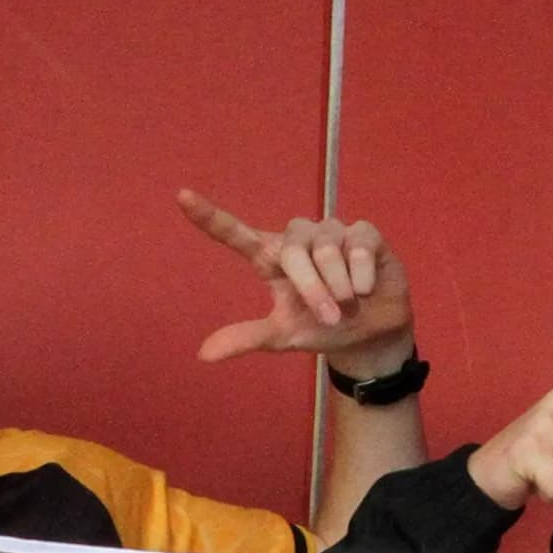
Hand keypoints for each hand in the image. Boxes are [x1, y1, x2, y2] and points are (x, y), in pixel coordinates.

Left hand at [180, 190, 414, 377]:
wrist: (370, 337)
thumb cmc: (322, 328)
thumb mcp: (282, 336)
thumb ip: (246, 338)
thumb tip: (203, 355)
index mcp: (271, 259)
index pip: (235, 234)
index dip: (210, 216)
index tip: (182, 197)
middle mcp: (298, 239)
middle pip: (293, 251)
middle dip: (312, 288)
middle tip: (328, 315)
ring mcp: (331, 232)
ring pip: (327, 248)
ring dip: (339, 285)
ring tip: (350, 302)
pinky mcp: (364, 233)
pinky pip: (358, 244)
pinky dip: (362, 272)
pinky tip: (366, 287)